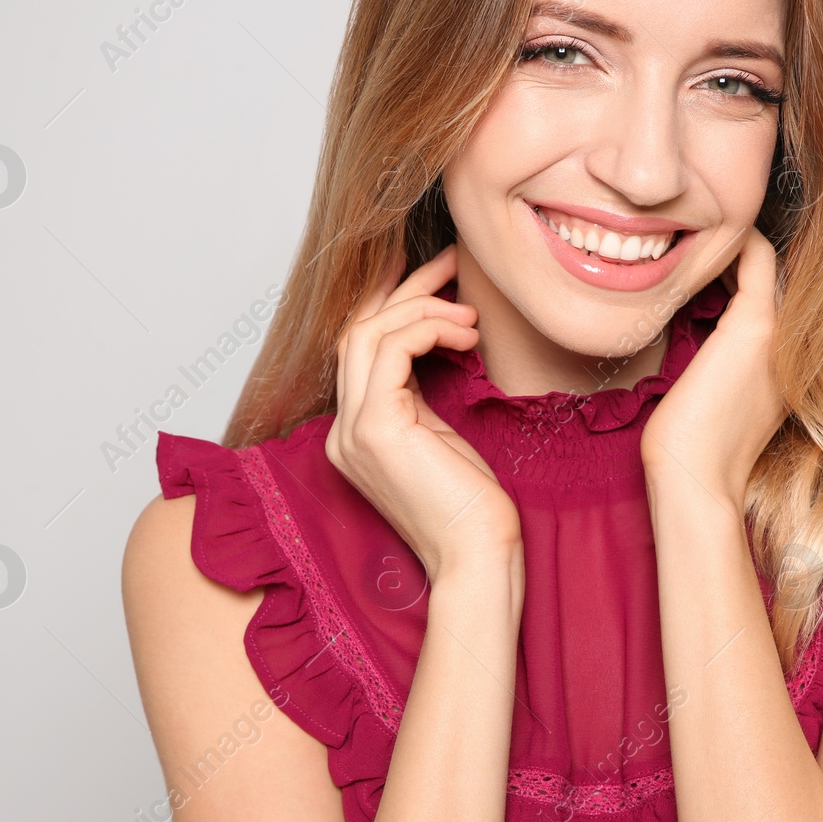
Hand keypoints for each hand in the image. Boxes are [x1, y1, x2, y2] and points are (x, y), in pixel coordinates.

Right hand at [326, 244, 522, 582]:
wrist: (478, 558)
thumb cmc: (473, 507)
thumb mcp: (444, 436)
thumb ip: (423, 395)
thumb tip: (439, 338)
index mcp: (357, 433)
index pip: (361, 348)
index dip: (392, 301)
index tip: (437, 274)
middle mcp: (344, 430)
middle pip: (359, 331)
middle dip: (406, 289)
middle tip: (454, 263)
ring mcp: (353, 430)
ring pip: (368, 333)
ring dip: (423, 308)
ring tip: (470, 313)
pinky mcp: (376, 428)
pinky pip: (391, 348)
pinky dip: (429, 329)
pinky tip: (465, 334)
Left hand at [640, 227, 786, 506]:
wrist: (694, 478)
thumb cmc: (690, 445)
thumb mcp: (710, 390)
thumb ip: (715, 356)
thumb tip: (689, 325)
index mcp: (786, 361)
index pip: (774, 295)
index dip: (739, 272)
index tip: (705, 264)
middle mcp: (794, 343)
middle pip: (777, 272)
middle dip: (739, 254)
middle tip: (701, 244)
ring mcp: (780, 331)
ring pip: (769, 260)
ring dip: (734, 243)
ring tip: (700, 240)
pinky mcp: (755, 323)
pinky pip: (756, 255)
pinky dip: (734, 239)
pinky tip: (703, 241)